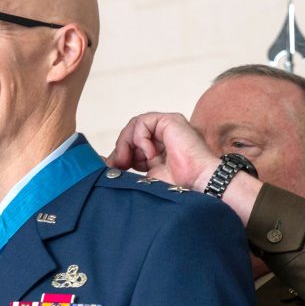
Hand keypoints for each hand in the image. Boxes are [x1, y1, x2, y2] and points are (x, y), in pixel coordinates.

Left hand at [106, 112, 220, 190]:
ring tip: (130, 161)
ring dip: (127, 143)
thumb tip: (105, 163)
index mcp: (159, 149)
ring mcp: (167, 126)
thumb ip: (128, 167)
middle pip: (132, 132)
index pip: (133, 144)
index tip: (114, 167)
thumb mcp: (146, 176)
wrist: (198, 182)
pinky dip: (140, 138)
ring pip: (135, 125)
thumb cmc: (179, 185)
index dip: (122, 154)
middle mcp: (163, 136)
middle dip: (122, 148)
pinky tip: (149, 155)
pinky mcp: (170, 120)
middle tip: (119, 165)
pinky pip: (143, 121)